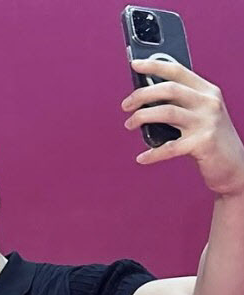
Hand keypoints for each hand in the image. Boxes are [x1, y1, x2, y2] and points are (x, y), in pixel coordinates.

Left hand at [122, 59, 243, 196]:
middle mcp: (208, 102)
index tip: (135, 64)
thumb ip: (180, 105)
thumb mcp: (200, 115)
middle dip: (141, 95)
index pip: (178, 71)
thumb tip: (146, 100)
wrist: (234, 165)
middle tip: (125, 105)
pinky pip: (169, 147)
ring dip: (141, 117)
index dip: (155, 65)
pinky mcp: (202, 143)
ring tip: (129, 124)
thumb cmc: (210, 140)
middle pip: (169, 89)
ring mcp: (207, 122)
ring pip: (166, 112)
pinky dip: (152, 153)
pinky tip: (142, 158)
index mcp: (207, 91)